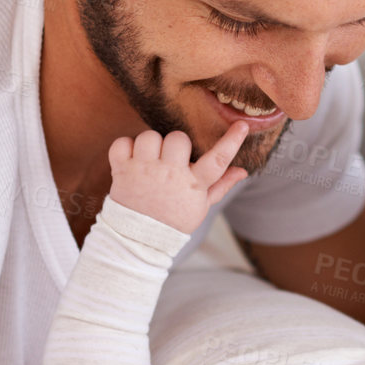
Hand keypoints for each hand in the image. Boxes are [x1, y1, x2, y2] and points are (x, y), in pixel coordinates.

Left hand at [107, 121, 249, 233]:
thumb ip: (221, 185)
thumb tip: (243, 170)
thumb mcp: (200, 206)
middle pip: (179, 138)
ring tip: (150, 161)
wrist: (139, 238)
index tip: (242, 126)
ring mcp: (144, 171)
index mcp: (193, 184)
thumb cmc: (173, 220)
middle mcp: (169, 175)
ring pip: (149, 136)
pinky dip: (124, 146)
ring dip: (150, 145)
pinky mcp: (122, 170)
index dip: (232, 141)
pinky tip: (131, 159)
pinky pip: (122, 143)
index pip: (218, 160)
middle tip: (171, 158)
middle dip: (176, 144)